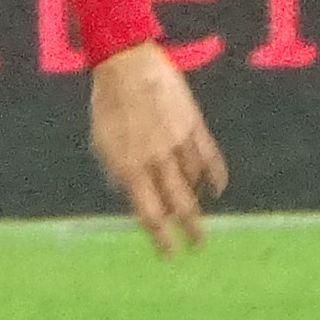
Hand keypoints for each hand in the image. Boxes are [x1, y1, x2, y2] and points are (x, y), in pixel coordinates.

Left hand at [89, 41, 225, 256]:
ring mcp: (178, 143)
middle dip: (190, 230)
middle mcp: (157, 160)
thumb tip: (132, 194)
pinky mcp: (194, 125)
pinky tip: (217, 189)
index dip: (161, 239)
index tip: (170, 255)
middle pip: (180, 206)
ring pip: (194, 183)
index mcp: (130, 168)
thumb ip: (119, 172)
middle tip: (198, 246)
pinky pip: (210, 158)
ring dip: (196, 199)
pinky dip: (216, 176)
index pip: (150, 215)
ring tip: (194, 210)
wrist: (126, 65)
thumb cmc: (107, 103)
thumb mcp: (102, 143)